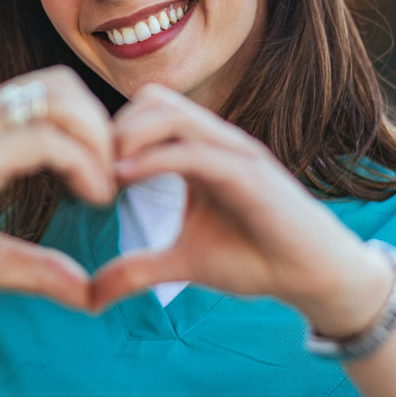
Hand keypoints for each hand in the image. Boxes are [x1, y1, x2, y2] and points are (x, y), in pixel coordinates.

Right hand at [0, 66, 118, 305]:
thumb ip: (32, 267)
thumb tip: (86, 291)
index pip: (47, 97)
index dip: (88, 131)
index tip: (102, 182)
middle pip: (61, 84)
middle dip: (101, 126)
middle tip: (112, 179)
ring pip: (59, 100)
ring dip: (99, 141)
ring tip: (104, 189)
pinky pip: (43, 139)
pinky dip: (83, 163)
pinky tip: (91, 198)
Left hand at [90, 85, 392, 330]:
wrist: (314, 277)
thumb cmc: (255, 260)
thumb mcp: (181, 264)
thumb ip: (136, 270)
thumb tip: (90, 296)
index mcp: (199, 153)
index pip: (146, 112)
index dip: (108, 133)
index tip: (81, 169)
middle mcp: (216, 143)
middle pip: (153, 99)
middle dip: (111, 127)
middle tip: (86, 168)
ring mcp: (235, 153)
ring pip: (171, 113)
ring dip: (126, 135)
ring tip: (101, 173)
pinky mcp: (250, 174)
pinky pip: (194, 151)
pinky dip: (153, 159)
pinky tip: (122, 179)